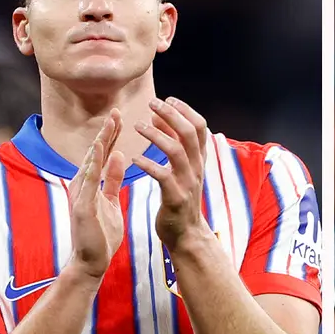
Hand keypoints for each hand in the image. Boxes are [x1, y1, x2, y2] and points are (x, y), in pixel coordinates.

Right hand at [68, 109, 126, 279]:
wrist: (92, 262)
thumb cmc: (101, 234)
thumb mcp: (110, 201)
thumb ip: (113, 179)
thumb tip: (119, 156)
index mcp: (90, 183)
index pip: (103, 154)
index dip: (111, 135)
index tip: (120, 115)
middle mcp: (82, 184)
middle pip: (96, 153)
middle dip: (107, 131)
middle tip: (116, 110)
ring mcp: (80, 194)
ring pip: (92, 162)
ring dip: (101, 141)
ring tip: (110, 122)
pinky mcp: (81, 205)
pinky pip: (89, 180)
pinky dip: (94, 162)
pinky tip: (100, 148)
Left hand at [133, 97, 211, 249]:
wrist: (187, 234)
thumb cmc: (180, 198)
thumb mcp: (183, 168)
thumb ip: (174, 142)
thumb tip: (161, 116)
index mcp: (199, 159)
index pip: (199, 126)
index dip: (185, 109)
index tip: (167, 99)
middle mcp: (197, 168)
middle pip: (189, 133)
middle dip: (170, 115)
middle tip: (151, 104)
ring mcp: (188, 183)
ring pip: (176, 151)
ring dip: (156, 135)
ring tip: (138, 126)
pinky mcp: (176, 198)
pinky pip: (163, 176)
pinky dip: (148, 165)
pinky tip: (135, 159)